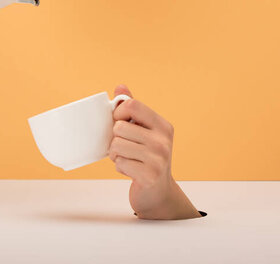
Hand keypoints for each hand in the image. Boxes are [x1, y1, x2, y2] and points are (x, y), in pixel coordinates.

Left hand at [109, 85, 201, 219]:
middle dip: (115, 138)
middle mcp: (163, 140)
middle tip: (125, 147)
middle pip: (120, 127)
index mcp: (163, 125)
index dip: (118, 113)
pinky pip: (119, 163)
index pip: (132, 105)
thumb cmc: (147, 158)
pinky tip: (131, 170)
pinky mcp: (149, 175)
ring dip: (116, 154)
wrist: (158, 193)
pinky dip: (120, 167)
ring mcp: (158, 158)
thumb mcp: (144, 131)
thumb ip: (133, 109)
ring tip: (127, 158)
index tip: (121, 123)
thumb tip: (120, 87)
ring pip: (116, 145)